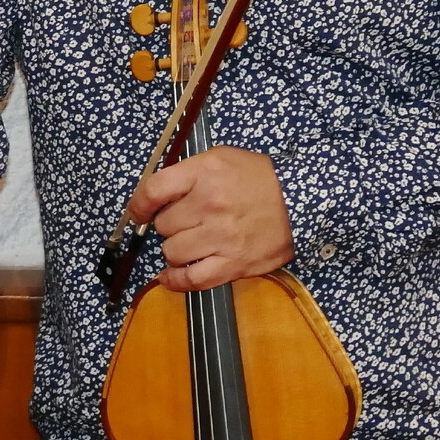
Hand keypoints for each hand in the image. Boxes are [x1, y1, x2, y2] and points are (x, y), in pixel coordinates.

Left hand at [126, 145, 294, 291]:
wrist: (301, 201)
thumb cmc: (258, 178)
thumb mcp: (221, 159)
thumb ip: (187, 173)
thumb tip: (154, 196)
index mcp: (204, 174)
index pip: (153, 191)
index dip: (138, 205)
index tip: (138, 213)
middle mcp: (209, 205)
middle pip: (163, 225)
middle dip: (168, 224)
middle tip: (185, 222)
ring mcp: (221, 237)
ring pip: (172, 251)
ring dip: (175, 249)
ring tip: (190, 242)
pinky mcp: (233, 264)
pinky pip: (191, 279)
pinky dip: (175, 281)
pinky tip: (168, 277)